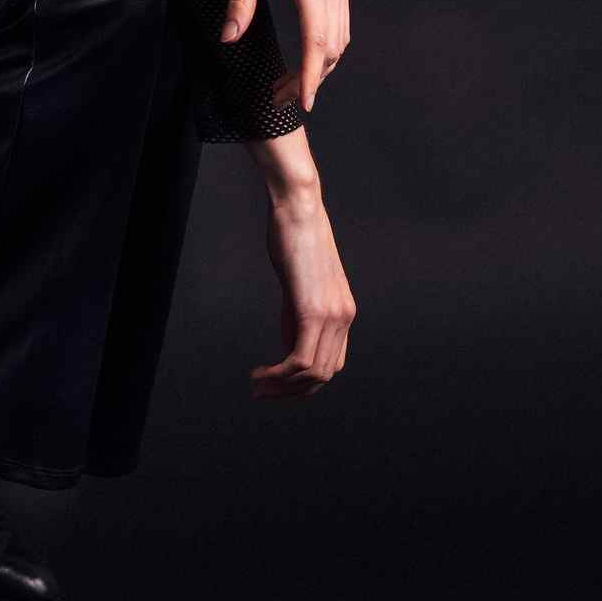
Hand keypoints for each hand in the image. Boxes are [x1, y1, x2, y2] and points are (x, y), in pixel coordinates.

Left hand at [222, 0, 349, 114]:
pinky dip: (327, 47)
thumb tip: (228, 38)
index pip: (317, 44)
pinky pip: (340, 23)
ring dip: (320, 66)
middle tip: (280, 98)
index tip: (302, 103)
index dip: (310, 78)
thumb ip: (239, 1)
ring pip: (339, 38)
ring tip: (289, 84)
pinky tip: (307, 59)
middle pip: (332, 48)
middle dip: (310, 79)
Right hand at [250, 182, 355, 398]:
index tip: (277, 384)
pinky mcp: (312, 311)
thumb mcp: (299, 284)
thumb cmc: (294, 238)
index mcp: (344, 312)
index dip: (305, 383)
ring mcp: (332, 316)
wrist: (298, 208)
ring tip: (257, 386)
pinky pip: (300, 360)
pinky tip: (261, 373)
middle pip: (324, 376)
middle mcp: (344, 318)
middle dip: (292, 392)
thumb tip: (289, 347)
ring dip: (282, 387)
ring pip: (313, 374)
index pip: (332, 364)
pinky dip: (279, 374)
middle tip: (262, 393)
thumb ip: (297, 316)